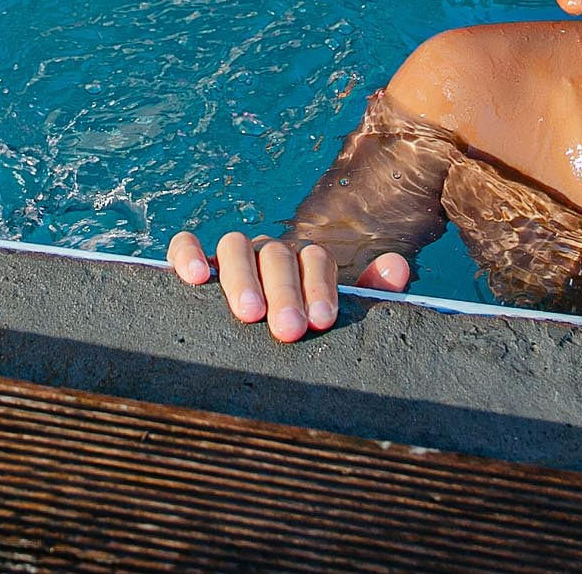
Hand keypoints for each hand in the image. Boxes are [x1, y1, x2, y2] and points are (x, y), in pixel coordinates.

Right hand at [166, 230, 413, 341]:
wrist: (270, 337)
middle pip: (277, 255)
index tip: (320, 320)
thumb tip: (396, 267)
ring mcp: (234, 257)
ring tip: (249, 314)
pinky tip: (195, 279)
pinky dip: (188, 254)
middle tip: (288, 329)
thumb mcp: (341, 315)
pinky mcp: (194, 263)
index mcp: (306, 263)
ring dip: (242, 277)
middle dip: (284, 291)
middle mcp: (270, 254)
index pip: (316, 259)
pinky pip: (185, 245)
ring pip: (235, 245)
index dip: (319, 286)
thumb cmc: (308, 329)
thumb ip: (370, 292)